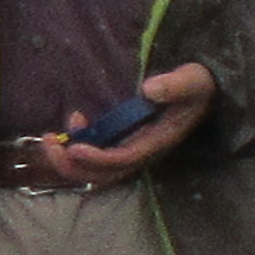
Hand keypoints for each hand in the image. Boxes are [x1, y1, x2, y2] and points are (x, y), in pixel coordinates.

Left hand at [26, 63, 211, 188]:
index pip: (124, 159)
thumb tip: (149, 89)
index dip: (98, 158)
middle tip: (50, 143)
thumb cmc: (197, 85)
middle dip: (73, 166)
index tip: (74, 146)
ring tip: (51, 138)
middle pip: (105, 174)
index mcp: (158, 142)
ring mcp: (132, 147)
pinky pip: (98, 154)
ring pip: (97, 169)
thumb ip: (175, 85)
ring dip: (70, 160)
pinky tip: (76, 120)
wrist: (204, 89)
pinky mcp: (125, 140)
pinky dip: (80, 145)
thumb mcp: (193, 80)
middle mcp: (143, 151)